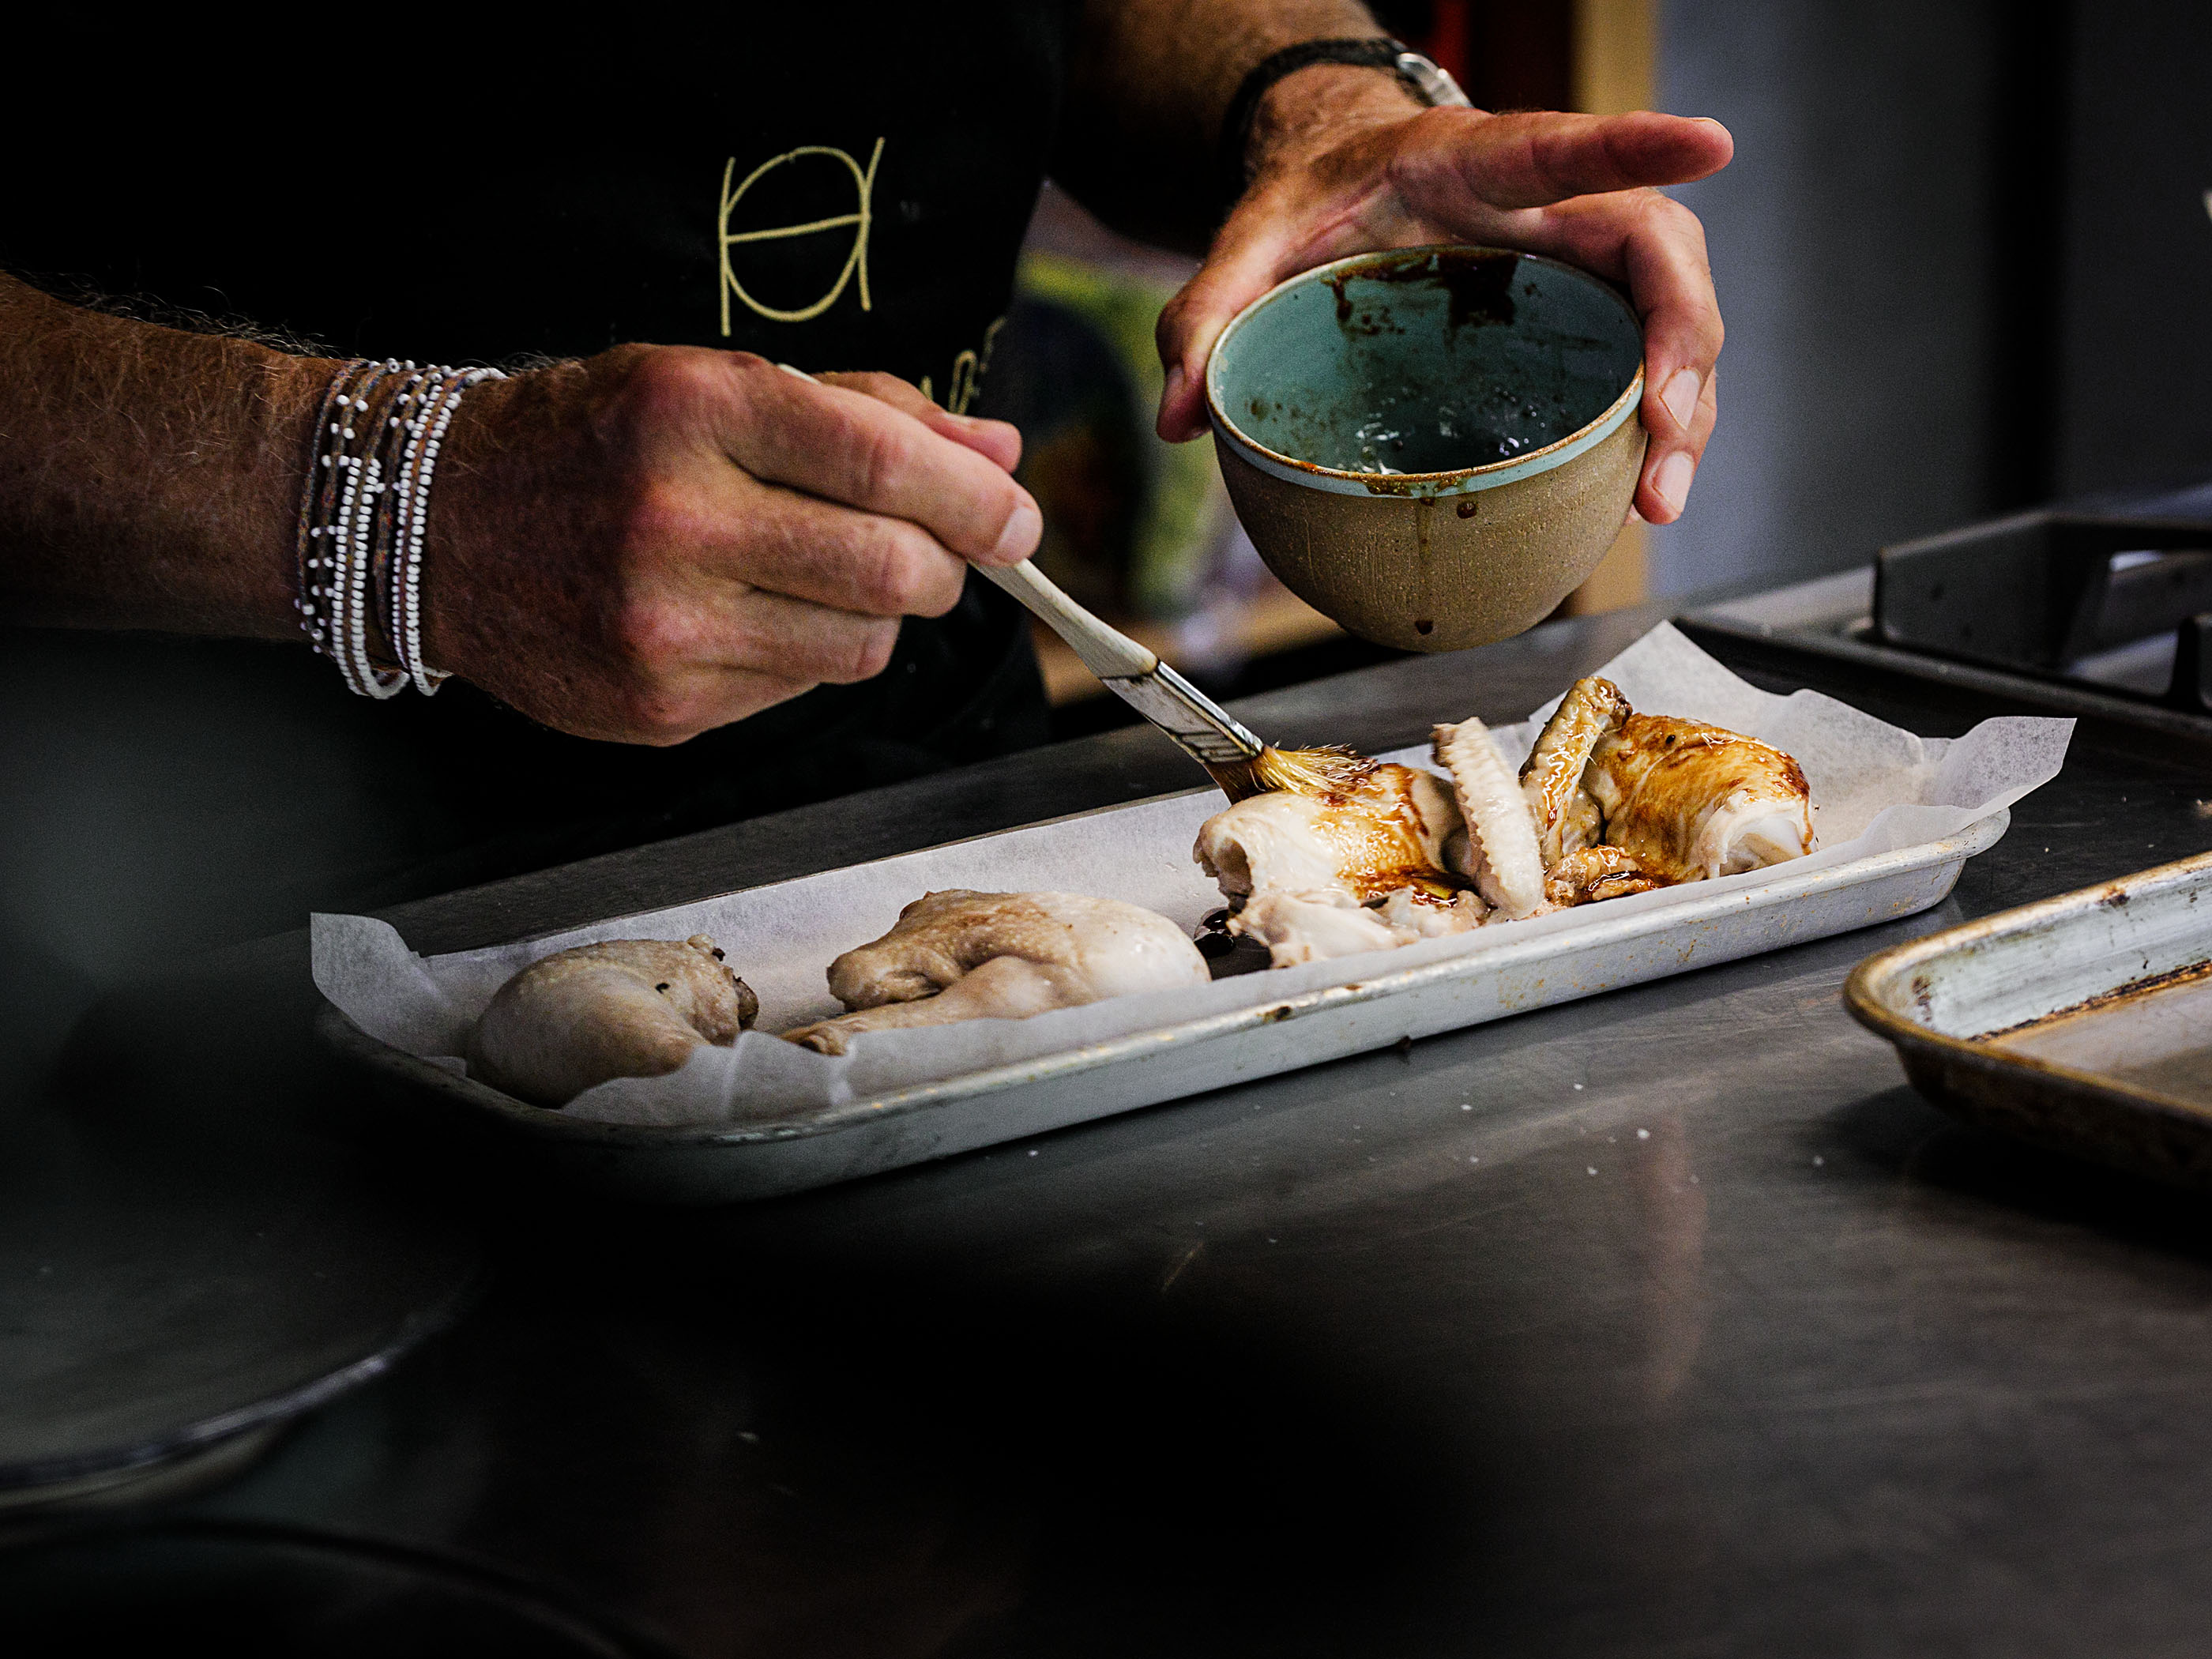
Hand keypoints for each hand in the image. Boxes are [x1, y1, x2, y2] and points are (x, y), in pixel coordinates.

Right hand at [424, 349, 1039, 743]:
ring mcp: (663, 626)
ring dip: (877, 616)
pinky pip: (797, 689)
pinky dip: (805, 653)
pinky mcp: (659, 705)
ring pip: (860, 647)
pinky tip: (748, 614)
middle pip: (892, 572)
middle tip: (935, 554)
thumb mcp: (719, 384)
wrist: (438, 526)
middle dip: (943, 568)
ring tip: (819, 575)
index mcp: (697, 411)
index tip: (1016, 518)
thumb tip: (999, 456)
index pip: (887, 468)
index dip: (978, 501)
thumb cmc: (597, 440)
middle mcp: (676, 520)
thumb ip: (870, 415)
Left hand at [1156, 84, 1731, 524]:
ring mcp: (1582, 265)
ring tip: (1654, 499)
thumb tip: (1177, 412)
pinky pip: (1646, 369)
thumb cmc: (1322, 195)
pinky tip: (1634, 498)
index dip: (1644, 143)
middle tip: (1660, 437)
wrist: (1350, 179)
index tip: (1714, 141)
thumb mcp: (1255, 236)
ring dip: (1684, 413)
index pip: (1573, 147)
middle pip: (1662, 256)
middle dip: (1681, 346)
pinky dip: (1653, 432)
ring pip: (1675, 324)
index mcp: (1484, 162)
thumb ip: (1210, 308)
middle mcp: (1557, 209)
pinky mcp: (1585, 318)